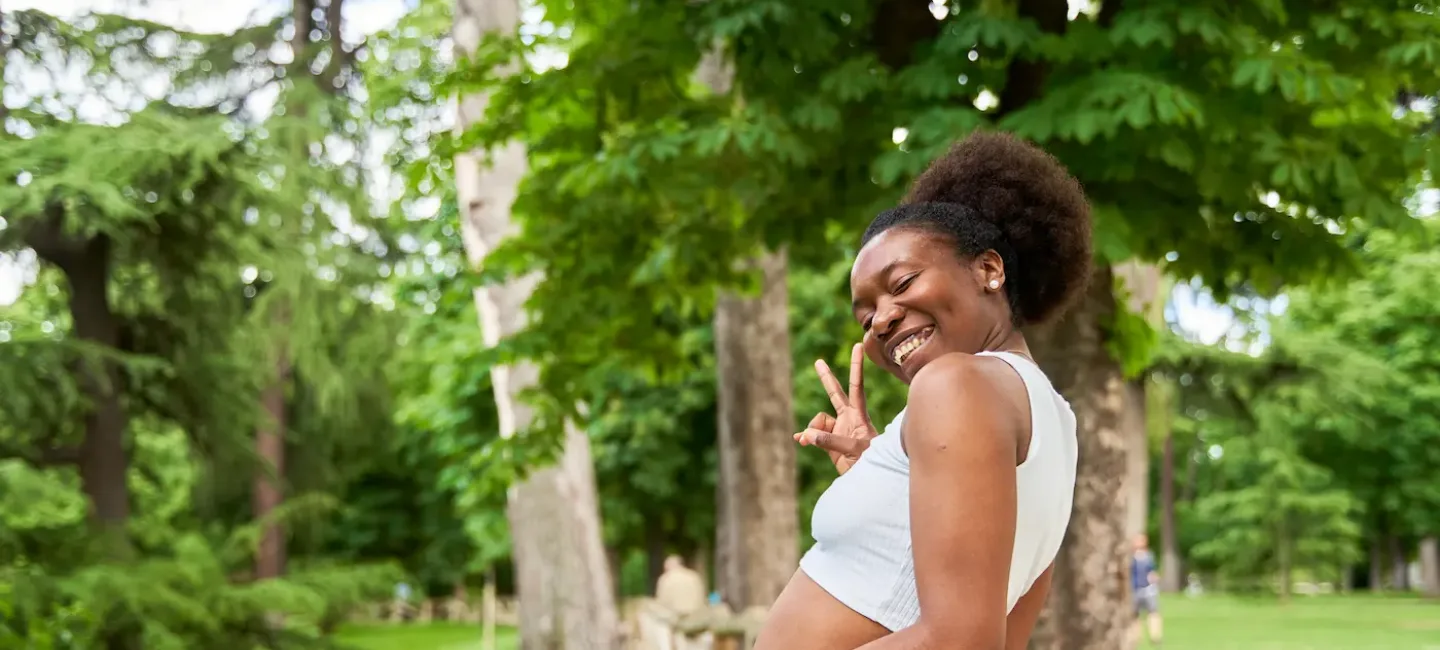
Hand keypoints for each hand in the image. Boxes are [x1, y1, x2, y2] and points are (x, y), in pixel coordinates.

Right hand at [794, 343, 876, 474]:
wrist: (868, 477)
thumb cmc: (870, 461)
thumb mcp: (853, 449)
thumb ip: (830, 441)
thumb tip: (806, 435)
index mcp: (858, 414)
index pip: (856, 386)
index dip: (856, 366)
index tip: (857, 346)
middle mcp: (847, 418)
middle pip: (834, 393)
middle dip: (826, 379)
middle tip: (818, 362)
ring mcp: (838, 429)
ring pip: (818, 420)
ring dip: (812, 429)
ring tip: (809, 441)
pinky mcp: (829, 442)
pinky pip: (812, 435)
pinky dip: (806, 437)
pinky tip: (800, 440)